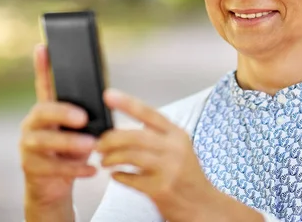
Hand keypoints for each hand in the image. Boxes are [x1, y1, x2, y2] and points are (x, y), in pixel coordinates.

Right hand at [19, 45, 97, 219]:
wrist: (53, 186)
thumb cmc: (72, 151)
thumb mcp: (82, 130)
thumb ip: (87, 114)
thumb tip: (110, 98)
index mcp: (46, 110)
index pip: (43, 85)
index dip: (43, 67)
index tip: (44, 46)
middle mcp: (32, 124)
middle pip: (43, 112)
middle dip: (63, 112)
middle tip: (83, 117)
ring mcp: (28, 146)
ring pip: (45, 140)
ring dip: (69, 142)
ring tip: (92, 144)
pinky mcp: (31, 168)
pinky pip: (53, 168)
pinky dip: (75, 168)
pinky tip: (92, 170)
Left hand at [97, 90, 262, 221]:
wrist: (202, 204)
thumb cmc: (187, 176)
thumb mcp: (179, 148)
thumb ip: (156, 137)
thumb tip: (122, 131)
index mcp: (177, 135)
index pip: (149, 113)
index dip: (127, 103)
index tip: (109, 96)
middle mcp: (174, 149)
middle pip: (134, 135)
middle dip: (111, 139)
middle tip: (99, 143)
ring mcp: (168, 169)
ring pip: (130, 156)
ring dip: (111, 158)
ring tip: (105, 161)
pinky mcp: (161, 189)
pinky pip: (131, 179)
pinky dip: (119, 176)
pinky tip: (116, 176)